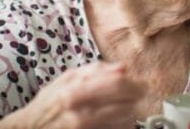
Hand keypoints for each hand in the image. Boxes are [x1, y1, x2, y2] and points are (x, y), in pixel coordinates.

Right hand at [0, 61, 145, 128]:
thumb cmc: (48, 104)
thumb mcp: (66, 80)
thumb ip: (95, 71)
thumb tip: (123, 67)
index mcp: (74, 90)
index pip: (118, 83)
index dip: (135, 84)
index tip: (142, 84)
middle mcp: (80, 112)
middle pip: (126, 103)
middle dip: (137, 99)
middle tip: (138, 97)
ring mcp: (84, 128)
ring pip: (125, 120)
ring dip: (130, 114)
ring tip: (124, 109)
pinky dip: (121, 125)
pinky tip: (116, 122)